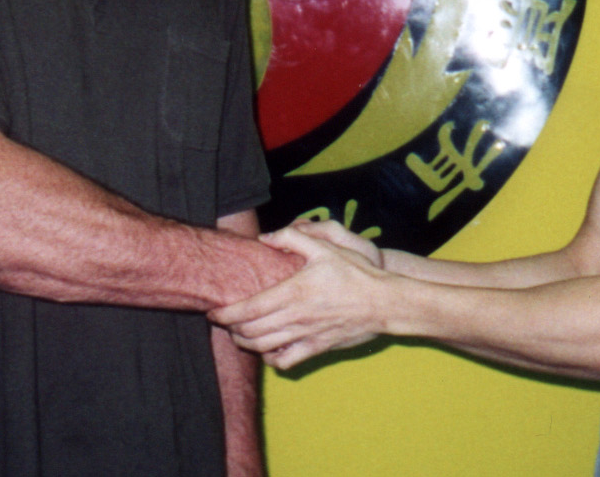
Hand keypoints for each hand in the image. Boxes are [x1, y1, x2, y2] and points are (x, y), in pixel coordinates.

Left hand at [209, 226, 388, 369]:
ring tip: (239, 334)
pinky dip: (271, 359)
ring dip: (245, 343)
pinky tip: (268, 350)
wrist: (385, 302)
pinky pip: (286, 361)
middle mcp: (295, 317)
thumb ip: (293, 238)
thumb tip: (266, 238)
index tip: (214, 312)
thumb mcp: (326, 246)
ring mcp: (306, 336)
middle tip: (225, 321)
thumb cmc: (356, 272)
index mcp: (293, 292)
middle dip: (231, 328)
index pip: (249, 309)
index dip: (226, 314)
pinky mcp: (317, 348)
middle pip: (250, 331)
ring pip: (263, 348)